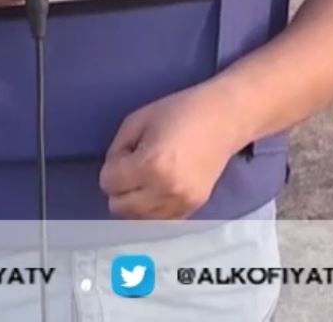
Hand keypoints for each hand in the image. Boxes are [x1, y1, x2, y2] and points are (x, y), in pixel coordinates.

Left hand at [99, 85, 245, 219]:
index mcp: (150, 165)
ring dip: (135, 200)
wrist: (224, 119)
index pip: (108, 183)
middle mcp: (165, 190)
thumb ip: (116, 150)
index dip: (112, 166)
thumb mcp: (137, 120)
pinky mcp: (193, 208)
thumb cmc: (180, 111)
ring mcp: (181, 203)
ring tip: (148, 177)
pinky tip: (159, 188)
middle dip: (119, 187)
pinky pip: (159, 221)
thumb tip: (111, 174)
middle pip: (119, 206)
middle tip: (134, 167)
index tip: (127, 153)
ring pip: (137, 218)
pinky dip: (152, 208)